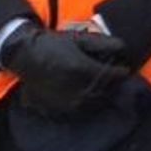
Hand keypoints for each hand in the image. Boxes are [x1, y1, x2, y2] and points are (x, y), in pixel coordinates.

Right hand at [1, 26, 131, 118]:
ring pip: (93, 104)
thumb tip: (123, 47)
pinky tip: (88, 97)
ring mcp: (66, 102)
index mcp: (82, 69)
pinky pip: (79, 112)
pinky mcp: (57, 109)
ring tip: (104, 89)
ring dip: (102, 97)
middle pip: (104, 92)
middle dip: (112, 86)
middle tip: (115, 80)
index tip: (124, 70)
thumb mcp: (78, 38)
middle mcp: (76, 88)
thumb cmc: (53, 44)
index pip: (110, 76)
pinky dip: (87, 106)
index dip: (121, 73)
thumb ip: (102, 43)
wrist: (25, 55)